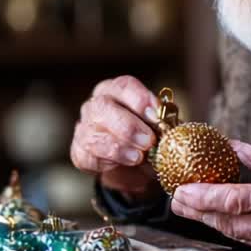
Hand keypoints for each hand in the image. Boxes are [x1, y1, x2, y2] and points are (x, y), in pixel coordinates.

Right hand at [70, 76, 162, 200]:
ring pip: (92, 133)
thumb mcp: (159, 127)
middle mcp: (96, 105)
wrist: (133, 165)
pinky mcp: (79, 151)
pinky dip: (106, 161)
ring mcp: (84, 127)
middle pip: (103, 106)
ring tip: (138, 157)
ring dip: (117, 147)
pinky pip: (87, 156)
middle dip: (127, 125)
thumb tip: (172, 126)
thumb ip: (163, 124)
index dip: (139, 98)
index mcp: (117, 91)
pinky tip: (121, 164)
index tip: (156, 114)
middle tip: (148, 141)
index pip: (123, 86)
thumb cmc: (147, 137)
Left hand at [170, 141, 250, 250]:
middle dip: (196, 210)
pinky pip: (248, 242)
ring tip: (188, 205)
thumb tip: (235, 148)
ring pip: (234, 234)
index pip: (235, 201)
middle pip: (226, 222)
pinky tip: (218, 218)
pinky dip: (231, 229)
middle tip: (175, 198)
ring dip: (209, 220)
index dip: (204, 197)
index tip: (183, 190)